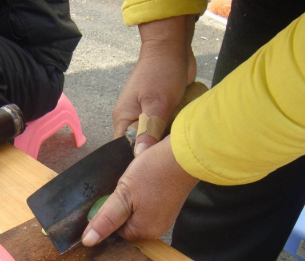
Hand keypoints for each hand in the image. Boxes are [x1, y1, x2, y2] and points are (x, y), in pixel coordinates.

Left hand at [82, 136, 197, 245]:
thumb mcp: (123, 195)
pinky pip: (147, 205)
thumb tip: (88, 242)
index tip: (112, 196)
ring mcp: (165, 218)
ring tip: (136, 183)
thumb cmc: (153, 172)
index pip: (115, 231)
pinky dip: (142, 195)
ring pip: (136, 213)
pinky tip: (144, 182)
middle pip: (126, 223)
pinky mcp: (169, 206)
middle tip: (125, 187)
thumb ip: (105, 219)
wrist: (185, 154)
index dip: (109, 214)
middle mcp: (156, 230)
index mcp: (144, 231)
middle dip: (121, 206)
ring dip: (131, 200)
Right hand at [113, 15, 196, 155]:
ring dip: (165, 141)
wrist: (173, 47)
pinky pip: (165, 128)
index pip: (124, 149)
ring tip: (175, 150)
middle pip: (141, 145)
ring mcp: (147, 116)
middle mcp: (132, 120)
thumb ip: (149, 131)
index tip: (152, 169)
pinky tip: (181, 137)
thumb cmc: (161, 72)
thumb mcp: (156, 104)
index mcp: (123, 119)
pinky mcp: (161, 112)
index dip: (137, 160)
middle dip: (154, 151)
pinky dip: (172, 131)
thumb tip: (140, 157)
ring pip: (155, 138)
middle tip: (168, 160)